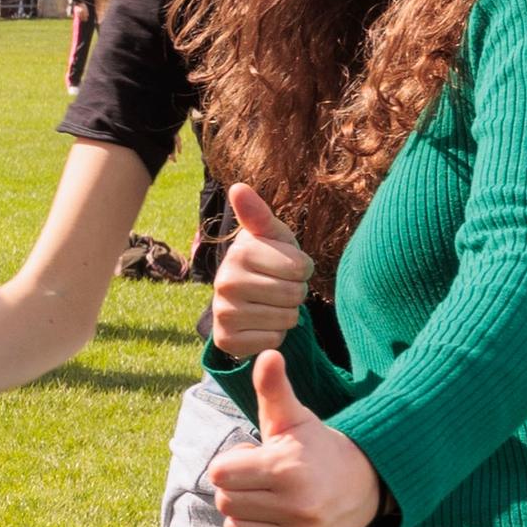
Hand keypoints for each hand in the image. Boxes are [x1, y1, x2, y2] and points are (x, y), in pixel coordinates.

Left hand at [206, 352, 382, 526]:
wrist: (367, 485)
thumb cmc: (317, 448)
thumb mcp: (294, 419)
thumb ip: (273, 390)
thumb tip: (267, 353)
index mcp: (286, 469)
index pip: (219, 473)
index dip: (233, 464)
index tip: (256, 459)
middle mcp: (297, 507)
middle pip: (225, 504)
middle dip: (239, 490)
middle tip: (267, 482)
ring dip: (249, 518)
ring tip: (275, 503)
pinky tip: (286, 526)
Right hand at [209, 184, 313, 358]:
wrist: (243, 299)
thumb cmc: (267, 260)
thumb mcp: (270, 235)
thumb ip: (258, 213)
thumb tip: (238, 186)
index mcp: (238, 253)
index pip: (301, 268)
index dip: (303, 269)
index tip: (288, 267)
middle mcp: (224, 282)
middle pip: (294, 294)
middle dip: (295, 293)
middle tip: (279, 288)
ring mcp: (222, 313)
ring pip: (286, 319)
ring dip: (287, 314)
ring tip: (270, 304)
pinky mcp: (226, 340)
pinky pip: (274, 340)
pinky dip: (275, 335)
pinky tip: (261, 323)